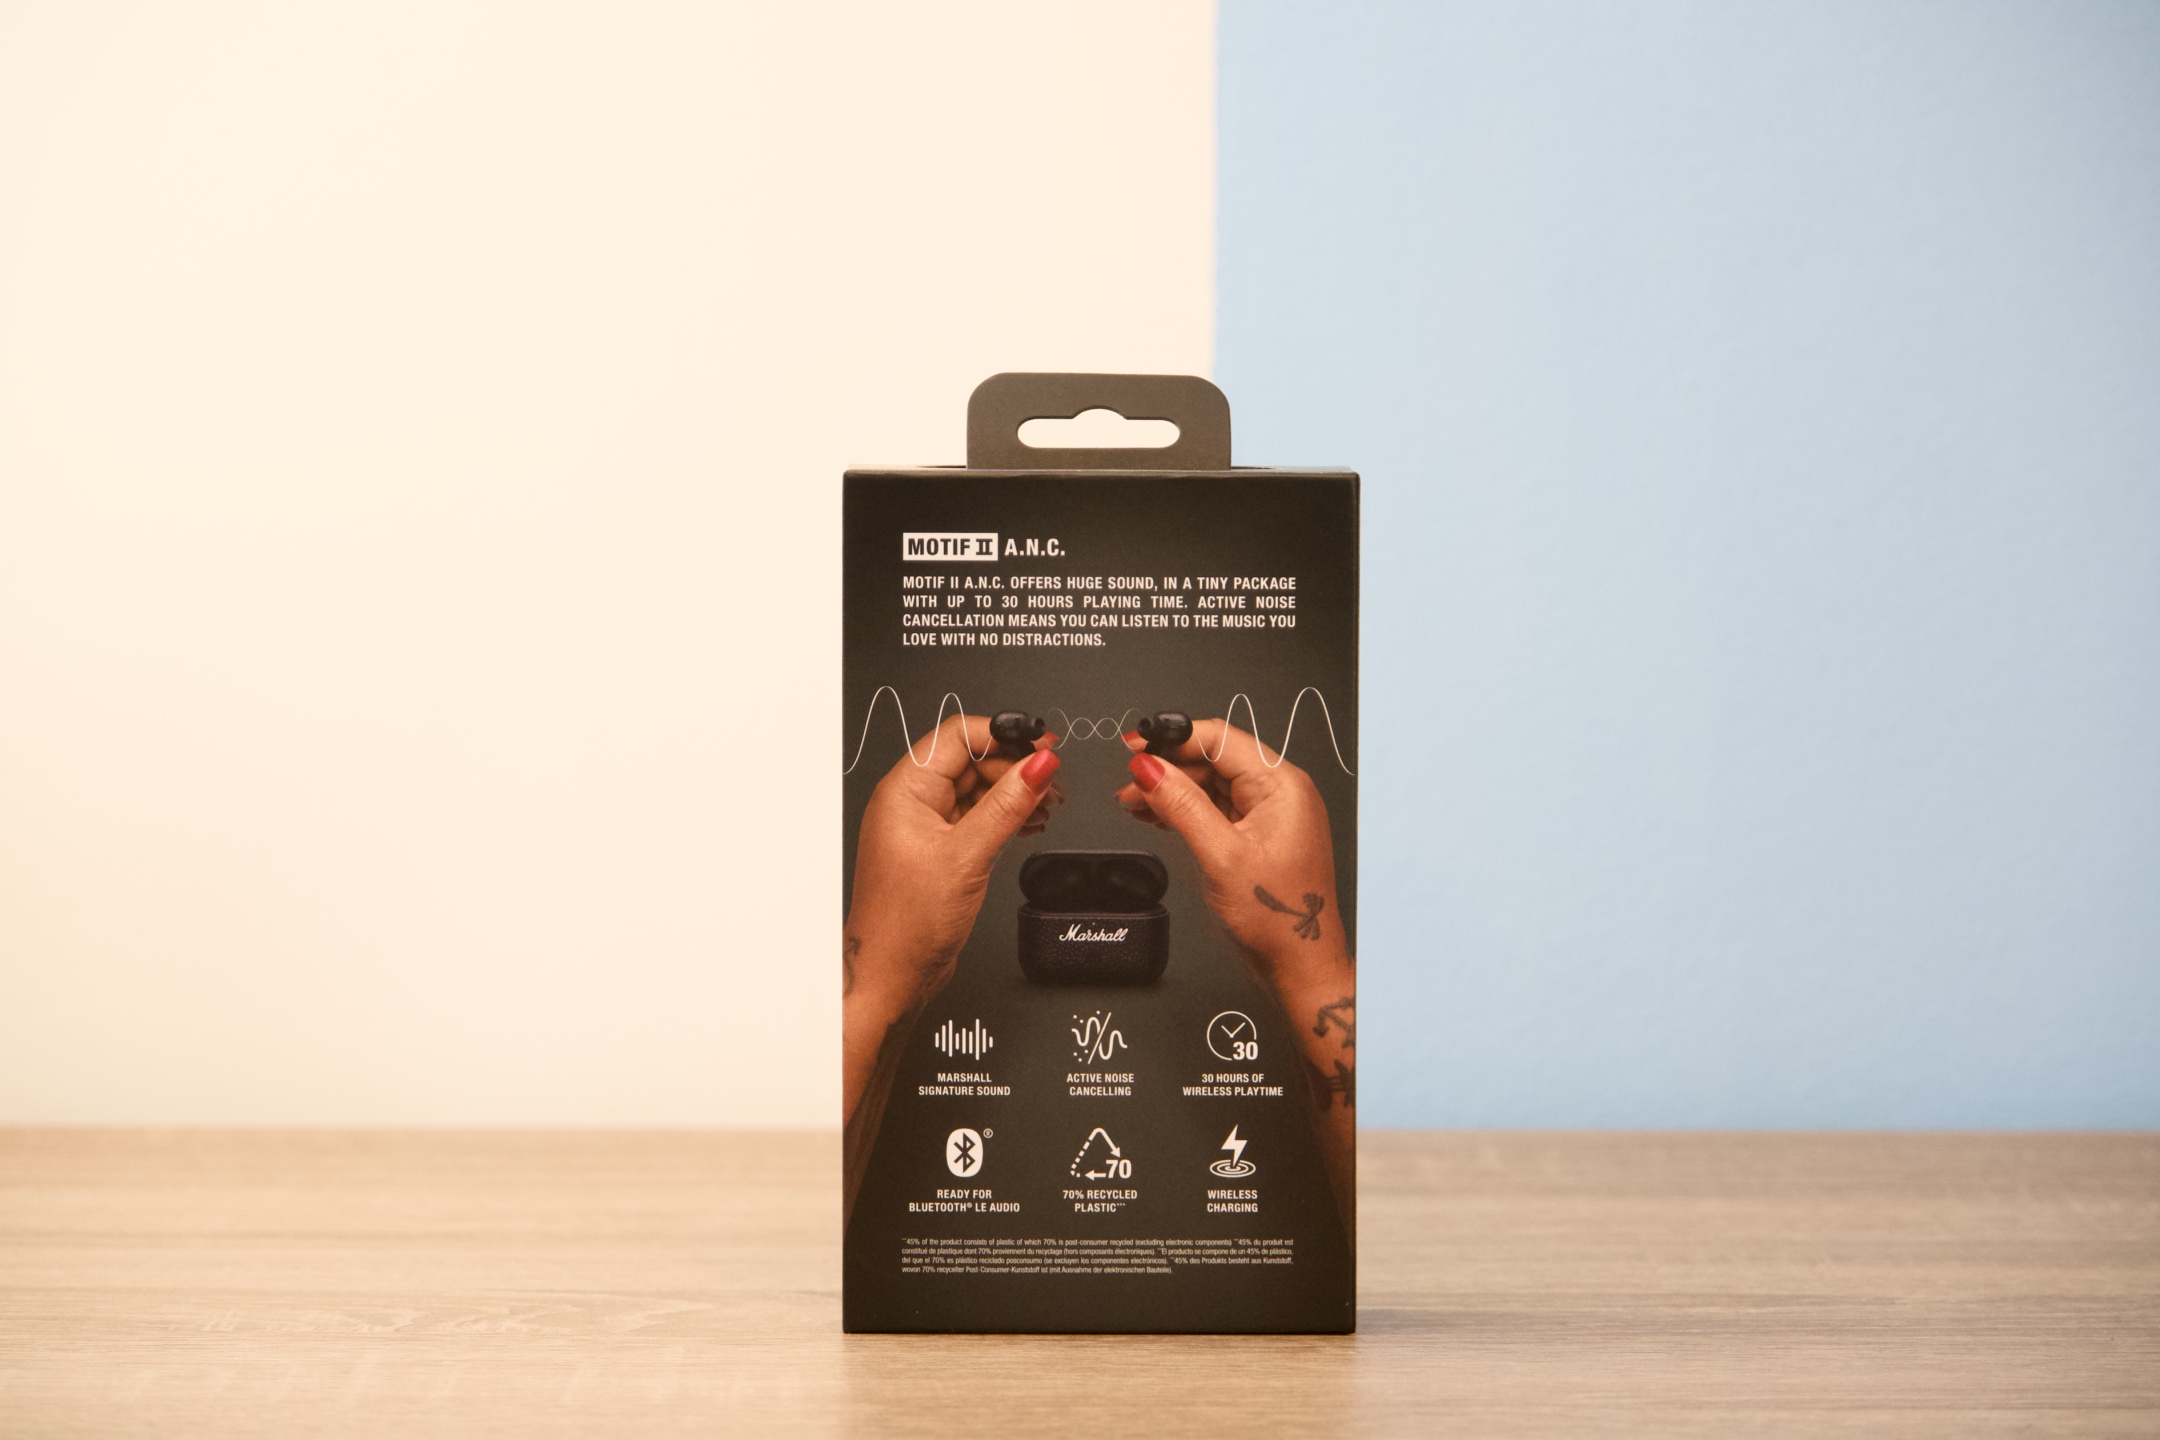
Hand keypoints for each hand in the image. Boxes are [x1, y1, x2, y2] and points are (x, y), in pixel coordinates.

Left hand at [844, 715, 1059, 1123]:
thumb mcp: (969, 855)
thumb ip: (1008, 805)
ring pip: (977, 787)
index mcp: (905, 790)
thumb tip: (1040, 764)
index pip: (959, 734)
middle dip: (1015, 766)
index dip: (1004, 734)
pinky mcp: (938, 848)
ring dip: (1014, 792)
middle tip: (1052, 782)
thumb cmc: (907, 924)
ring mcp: (924, 825)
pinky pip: (975, 815)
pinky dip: (1004, 815)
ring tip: (1047, 805)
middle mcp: (910, 802)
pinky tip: (1028, 822)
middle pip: (972, 758)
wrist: (892, 975)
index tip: (1044, 746)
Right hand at [1116, 720, 1355, 1229]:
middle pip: (1215, 759)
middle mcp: (1282, 793)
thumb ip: (1180, 804)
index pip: (1220, 738)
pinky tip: (1156, 813)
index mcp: (1282, 785)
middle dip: (1168, 767)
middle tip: (1128, 779)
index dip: (1172, 737)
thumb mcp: (1218, 855)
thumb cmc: (1277, 920)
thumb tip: (1148, 767)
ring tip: (1133, 800)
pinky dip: (1187, 809)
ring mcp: (1272, 815)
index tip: (1134, 744)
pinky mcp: (1261, 836)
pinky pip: (1219, 808)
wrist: (1300, 966)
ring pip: (1213, 784)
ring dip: (1172, 790)